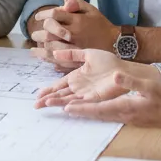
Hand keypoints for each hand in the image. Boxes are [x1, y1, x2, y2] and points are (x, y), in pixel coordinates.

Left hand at [29, 0, 118, 61]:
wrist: (115, 43)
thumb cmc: (101, 25)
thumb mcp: (92, 10)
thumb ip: (77, 3)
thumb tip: (63, 2)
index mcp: (77, 20)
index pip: (55, 15)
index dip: (44, 15)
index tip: (38, 17)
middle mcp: (74, 34)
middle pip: (50, 33)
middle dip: (39, 33)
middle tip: (34, 34)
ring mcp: (75, 48)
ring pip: (52, 49)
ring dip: (40, 49)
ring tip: (33, 49)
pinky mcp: (77, 59)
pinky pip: (59, 61)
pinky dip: (48, 59)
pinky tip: (43, 57)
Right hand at [35, 49, 160, 108]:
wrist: (124, 68)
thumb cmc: (109, 62)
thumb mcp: (88, 54)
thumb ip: (72, 54)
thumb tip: (55, 52)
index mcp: (76, 77)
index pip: (59, 85)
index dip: (49, 90)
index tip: (38, 95)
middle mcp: (79, 87)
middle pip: (60, 95)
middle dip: (48, 99)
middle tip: (35, 105)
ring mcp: (86, 94)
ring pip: (68, 100)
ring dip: (57, 102)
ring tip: (45, 104)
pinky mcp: (95, 98)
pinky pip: (82, 103)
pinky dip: (73, 105)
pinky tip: (64, 107)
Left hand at [41, 48, 160, 130]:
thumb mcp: (150, 87)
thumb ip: (132, 82)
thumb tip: (116, 76)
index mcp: (124, 107)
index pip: (98, 109)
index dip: (82, 108)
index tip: (66, 108)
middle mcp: (121, 115)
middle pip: (94, 114)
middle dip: (76, 112)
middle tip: (58, 110)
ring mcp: (124, 117)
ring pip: (98, 116)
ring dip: (83, 113)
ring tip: (67, 110)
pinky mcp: (128, 116)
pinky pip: (106, 115)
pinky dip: (94, 112)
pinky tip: (89, 110)